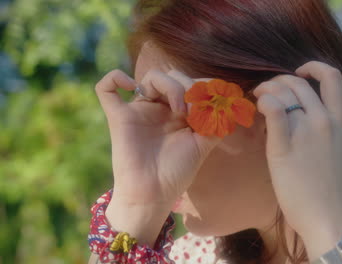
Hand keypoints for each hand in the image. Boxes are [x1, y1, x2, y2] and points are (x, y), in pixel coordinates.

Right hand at [95, 69, 221, 205]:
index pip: (190, 83)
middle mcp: (159, 107)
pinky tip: (129, 86)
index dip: (204, 87)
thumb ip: (214, 122)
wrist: (154, 195)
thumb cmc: (177, 172)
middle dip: (190, 88)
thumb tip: (224, 102)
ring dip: (172, 86)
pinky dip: (114, 78)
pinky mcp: (119, 117)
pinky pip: (106, 88)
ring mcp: (139, 110)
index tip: (213, 105)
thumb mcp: (203, 145)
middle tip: (196, 113)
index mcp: (178, 112)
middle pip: (174, 76)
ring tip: (181, 110)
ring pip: (152, 77)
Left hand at [252, 61, 341, 252]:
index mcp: (341, 122)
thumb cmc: (331, 191)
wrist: (329, 218)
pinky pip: (272, 109)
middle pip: (298, 82)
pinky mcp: (285, 146)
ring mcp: (306, 132)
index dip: (313, 67)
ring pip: (282, 91)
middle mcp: (325, 121)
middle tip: (265, 93)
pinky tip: (256, 110)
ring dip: (265, 90)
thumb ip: (326, 131)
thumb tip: (304, 118)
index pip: (333, 76)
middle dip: (277, 81)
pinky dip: (262, 102)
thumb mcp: (339, 152)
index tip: (298, 73)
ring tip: (256, 100)